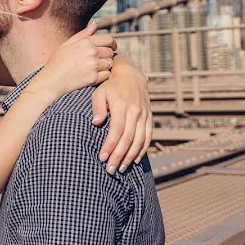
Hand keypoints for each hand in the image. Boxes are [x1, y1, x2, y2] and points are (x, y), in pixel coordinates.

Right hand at [32, 22, 116, 98]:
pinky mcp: (94, 78)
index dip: (112, 43)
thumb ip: (83, 34)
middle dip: (107, 55)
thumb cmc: (57, 62)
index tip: (110, 48)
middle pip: (110, 52)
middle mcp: (91, 52)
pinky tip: (93, 76)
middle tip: (99, 60)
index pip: (109, 39)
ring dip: (105, 66)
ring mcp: (93, 65)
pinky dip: (103, 75)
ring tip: (94, 68)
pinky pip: (107, 74)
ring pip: (110, 63)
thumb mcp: (67, 44)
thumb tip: (95, 24)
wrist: (50, 81)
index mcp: (86, 42)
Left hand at [91, 57, 151, 172]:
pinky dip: (142, 149)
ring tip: (121, 169)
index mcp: (122, 106)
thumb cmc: (109, 85)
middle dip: (119, 156)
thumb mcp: (99, 92)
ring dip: (130, 156)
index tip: (102, 158)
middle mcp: (135, 111)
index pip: (117, 131)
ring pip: (140, 140)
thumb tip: (96, 123)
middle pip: (128, 139)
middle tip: (110, 170)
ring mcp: (144, 115)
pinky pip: (148, 136)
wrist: (130, 74)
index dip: (110, 146)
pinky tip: (134, 160)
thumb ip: (97, 107)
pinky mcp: (149, 117)